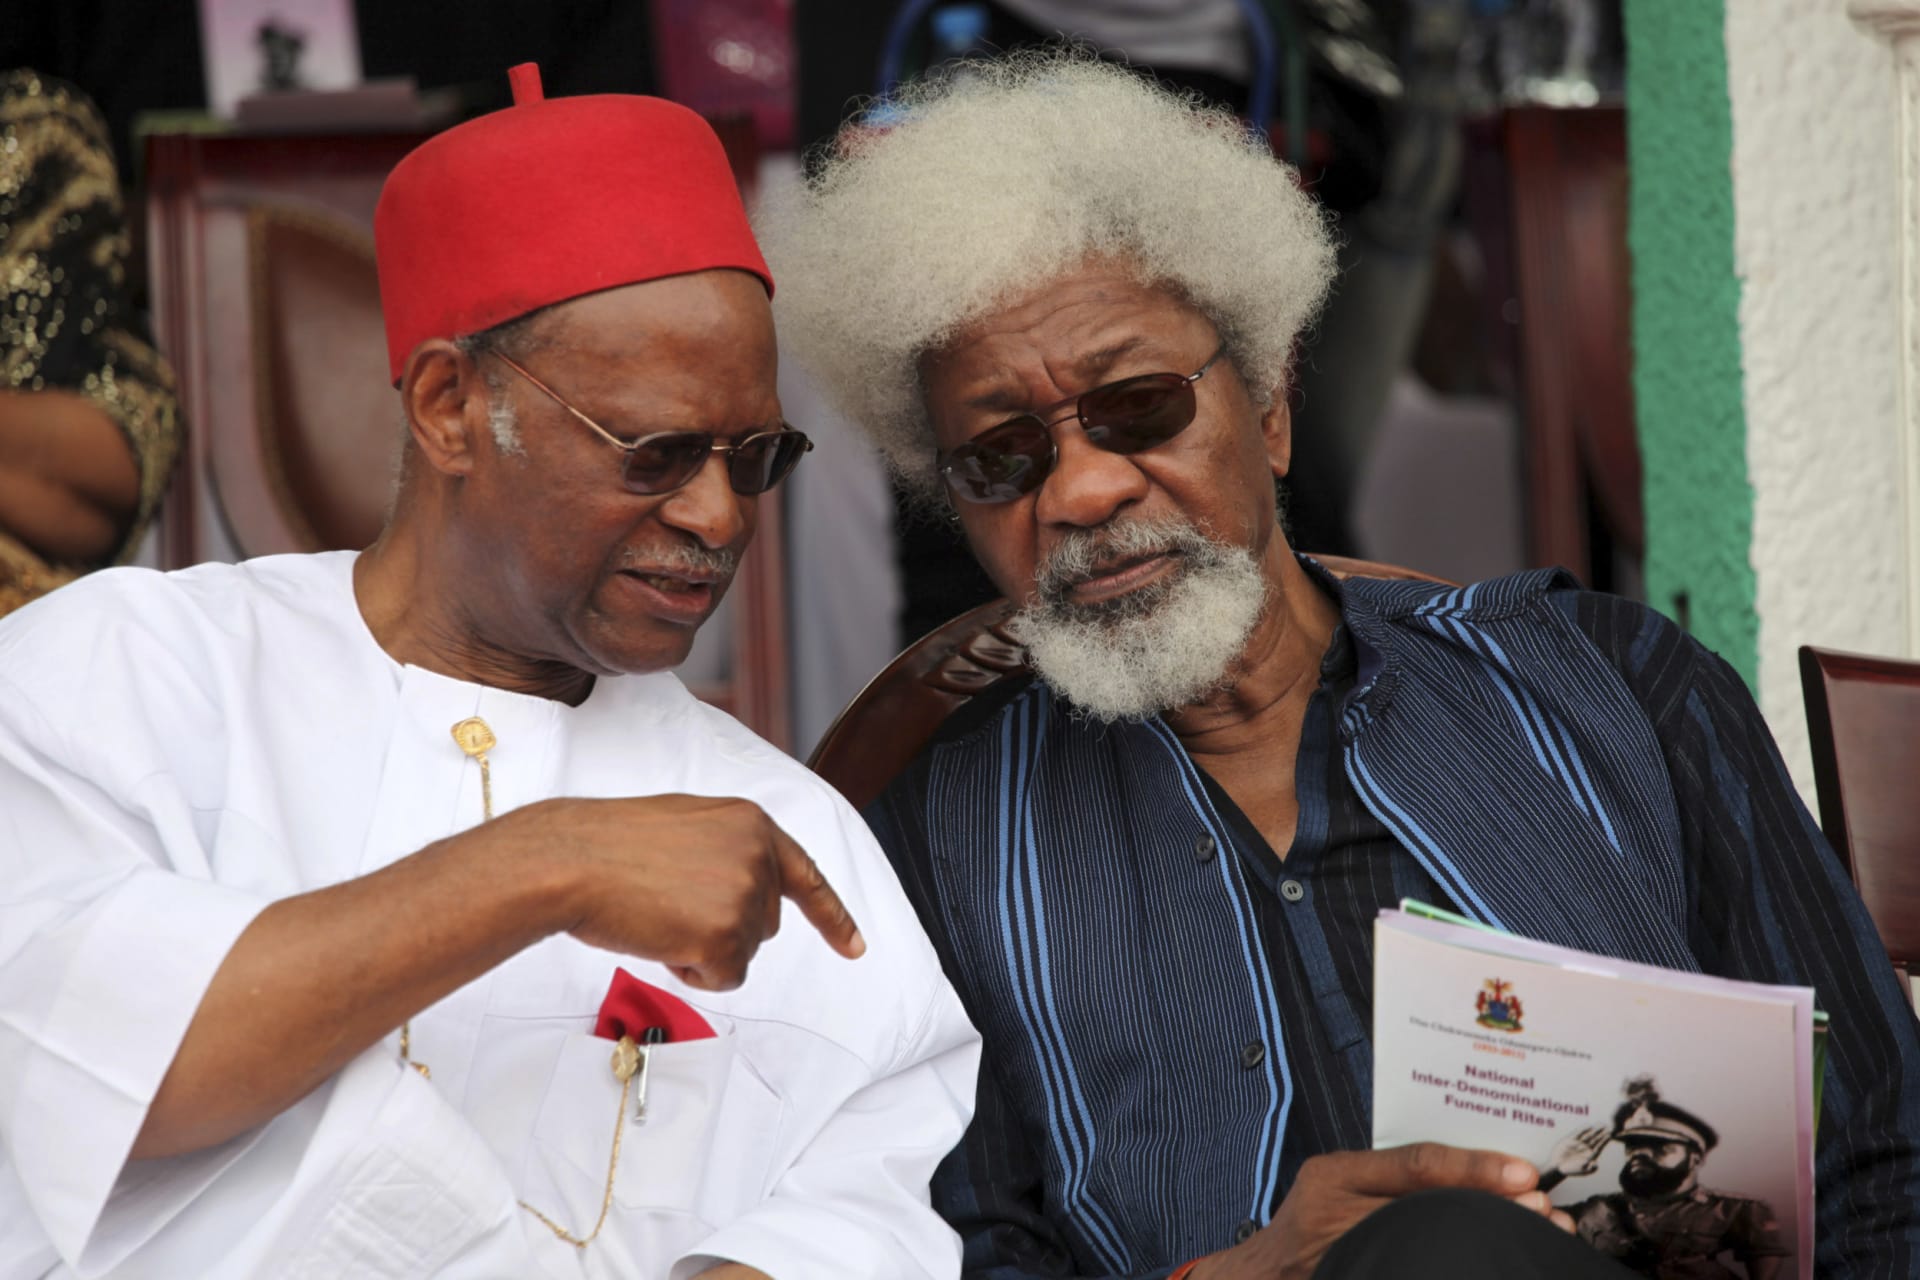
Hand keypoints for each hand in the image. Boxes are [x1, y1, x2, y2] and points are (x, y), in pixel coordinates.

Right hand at [494, 794, 864, 990]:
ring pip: (743, 953)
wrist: (571, 861)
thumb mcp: (687, 825)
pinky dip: (693, 971)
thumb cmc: (610, 845)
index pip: (806, 876)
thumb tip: (743, 887)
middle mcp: (760, 857)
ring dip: (702, 948)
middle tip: (668, 903)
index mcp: (751, 823)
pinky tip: (660, 938)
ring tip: (657, 914)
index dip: (832, 917)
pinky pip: (724, 977)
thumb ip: (728, 849)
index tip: (855, 947)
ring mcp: (747, 896)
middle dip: (723, 927)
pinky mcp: (727, 936)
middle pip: (765, 924)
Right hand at [1190, 1144, 1572, 1279]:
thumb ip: (1389, 1175)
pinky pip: (1414, 1265)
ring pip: (1428, 1241)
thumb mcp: (1334, 1182)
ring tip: (1531, 1235)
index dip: (1473, 1168)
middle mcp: (1336, 1212)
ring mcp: (1348, 1254)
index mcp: (1334, 1177)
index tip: (1522, 1173)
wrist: (1262, 1276)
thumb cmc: (1307, 1224)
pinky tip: (1488, 1261)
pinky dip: (1458, 1262)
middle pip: (1429, 1205)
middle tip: (1543, 1210)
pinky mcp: (1355, 1273)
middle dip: (1492, 1206)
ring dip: (1485, 1237)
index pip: (1413, 1164)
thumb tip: (1480, 1172)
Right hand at [1546, 1126, 1609, 1178]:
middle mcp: (1586, 1148)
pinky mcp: (1571, 1140)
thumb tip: (1596, 1165)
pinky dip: (1584, 1129)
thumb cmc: (1572, 1170)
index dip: (1605, 1141)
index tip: (1610, 1135)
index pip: (1600, 1146)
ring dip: (1595, 1129)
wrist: (1558, 1166)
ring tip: (1601, 1124)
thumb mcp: (1583, 1171)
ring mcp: (1579, 1143)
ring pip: (1589, 1134)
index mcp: (1591, 1155)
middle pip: (1596, 1139)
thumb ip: (1591, 1168)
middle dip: (1602, 1133)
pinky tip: (1589, 1125)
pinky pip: (1579, 1133)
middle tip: (1610, 1126)